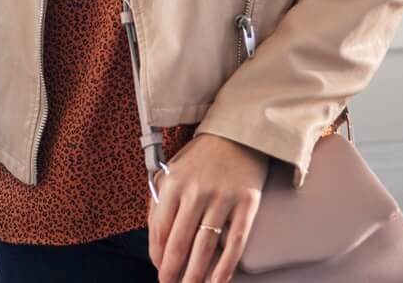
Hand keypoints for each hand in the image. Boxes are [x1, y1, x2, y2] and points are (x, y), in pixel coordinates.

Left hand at [149, 134, 268, 282]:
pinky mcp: (246, 204)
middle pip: (180, 242)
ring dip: (197, 274)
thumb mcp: (172, 172)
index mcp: (173, 184)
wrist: (238, 134)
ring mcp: (222, 199)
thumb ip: (160, 203)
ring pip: (205, 247)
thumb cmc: (200, 158)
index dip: (158, 256)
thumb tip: (156, 242)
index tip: (160, 271)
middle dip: (173, 271)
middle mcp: (195, 192)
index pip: (160, 230)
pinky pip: (235, 242)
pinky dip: (226, 266)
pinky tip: (219, 281)